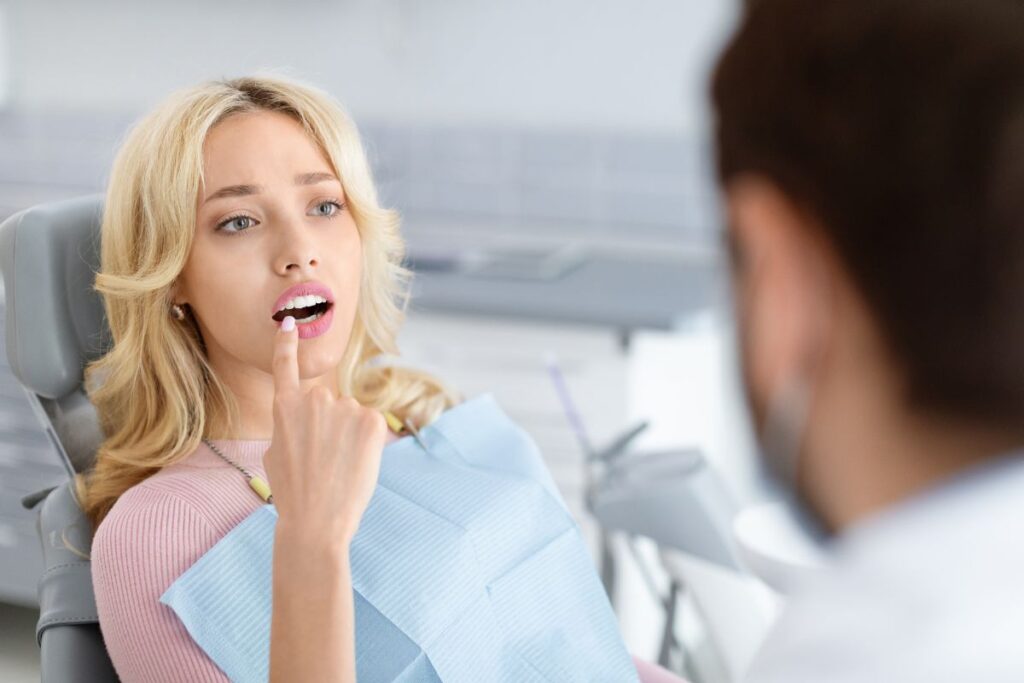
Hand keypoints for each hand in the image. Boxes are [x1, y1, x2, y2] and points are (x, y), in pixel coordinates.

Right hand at [262, 315, 386, 544]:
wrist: (316, 521)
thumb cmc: (293, 494)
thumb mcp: (276, 454)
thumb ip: (290, 426)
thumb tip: (306, 420)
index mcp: (286, 406)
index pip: (286, 366)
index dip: (287, 343)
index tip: (289, 321)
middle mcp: (316, 399)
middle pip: (330, 403)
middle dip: (330, 425)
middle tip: (323, 460)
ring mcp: (345, 407)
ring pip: (352, 416)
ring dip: (350, 437)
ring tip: (338, 468)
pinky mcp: (372, 420)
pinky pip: (372, 426)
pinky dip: (368, 444)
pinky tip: (356, 465)